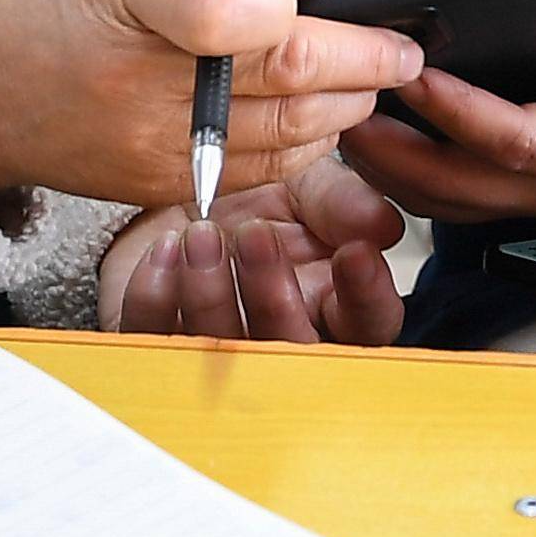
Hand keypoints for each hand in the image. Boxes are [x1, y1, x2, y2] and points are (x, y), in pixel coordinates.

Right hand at [0, 0, 424, 209]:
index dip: (295, 3)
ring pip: (287, 134)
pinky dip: (307, 145)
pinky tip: (328, 119)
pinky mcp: (158, 185)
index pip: (229, 10)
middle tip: (408, 48)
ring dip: (348, 107)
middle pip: (284, 77)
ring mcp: (153, 143)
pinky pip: (259, 171)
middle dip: (364, 62)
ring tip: (379, 80)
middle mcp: (142, 80)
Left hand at [105, 158, 407, 344]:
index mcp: (332, 303)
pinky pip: (154, 339)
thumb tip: (381, 225)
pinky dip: (155, 295)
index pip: (369, 322)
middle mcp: (281, 338)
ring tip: (201, 233)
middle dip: (274, 292)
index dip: (367, 295)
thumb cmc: (252, 200)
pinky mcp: (155, 346)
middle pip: (292, 349)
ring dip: (211, 292)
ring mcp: (217, 352)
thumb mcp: (307, 184)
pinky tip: (163, 250)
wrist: (177, 194)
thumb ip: (344, 201)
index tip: (355, 252)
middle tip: (256, 232)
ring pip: (222, 351)